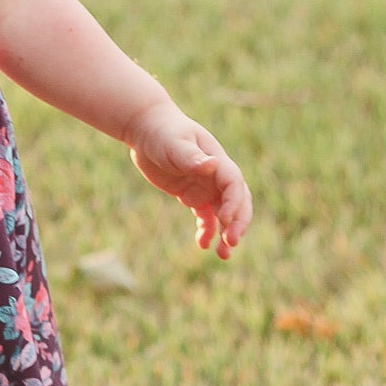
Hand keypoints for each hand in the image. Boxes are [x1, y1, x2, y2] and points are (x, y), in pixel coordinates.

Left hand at [125, 99, 252, 257]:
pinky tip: (202, 244)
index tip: (224, 220)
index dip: (234, 203)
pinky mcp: (193, 196)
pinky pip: (206, 217)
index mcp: (217, 161)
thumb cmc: (162, 132)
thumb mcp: (174, 143)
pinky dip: (207, 231)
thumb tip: (212, 165)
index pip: (234, 184)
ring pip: (224, 215)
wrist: (147, 129)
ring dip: (226, 234)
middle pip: (237, 202)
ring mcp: (206, 187)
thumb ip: (191, 156)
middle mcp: (216, 177)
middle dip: (238, 223)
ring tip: (223, 255)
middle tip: (231, 243)